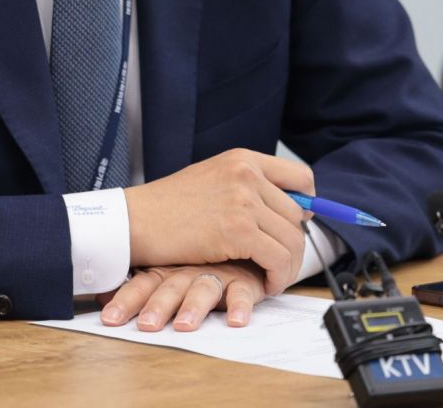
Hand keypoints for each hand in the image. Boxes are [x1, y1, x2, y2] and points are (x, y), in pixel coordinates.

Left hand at [98, 261, 265, 331]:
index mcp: (166, 267)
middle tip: (145, 326)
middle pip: (169, 289)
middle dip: (156, 307)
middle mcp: (187, 270)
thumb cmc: (197, 259)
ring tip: (183, 326)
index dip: (125, 300)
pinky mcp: (243, 280)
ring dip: (193, 307)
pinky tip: (236, 320)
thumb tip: (98, 295)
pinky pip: (242, 293)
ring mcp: (215, 273)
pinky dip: (240, 306)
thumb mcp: (166, 267)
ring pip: (202, 289)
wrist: (237, 237)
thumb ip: (138, 283)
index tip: (109, 318)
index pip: (141, 283)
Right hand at [123, 148, 312, 295]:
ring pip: (292, 239)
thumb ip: (246, 186)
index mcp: (243, 158)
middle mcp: (247, 173)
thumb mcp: (212, 178)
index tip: (296, 224)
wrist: (136, 219)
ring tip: (273, 277)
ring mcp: (244, 200)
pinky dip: (278, 277)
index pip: (301, 177)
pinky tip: (266, 283)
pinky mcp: (238, 230)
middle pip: (299, 215)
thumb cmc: (168, 205)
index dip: (306, 203)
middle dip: (294, 243)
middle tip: (280, 262)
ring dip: (288, 265)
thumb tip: (287, 208)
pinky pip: (278, 258)